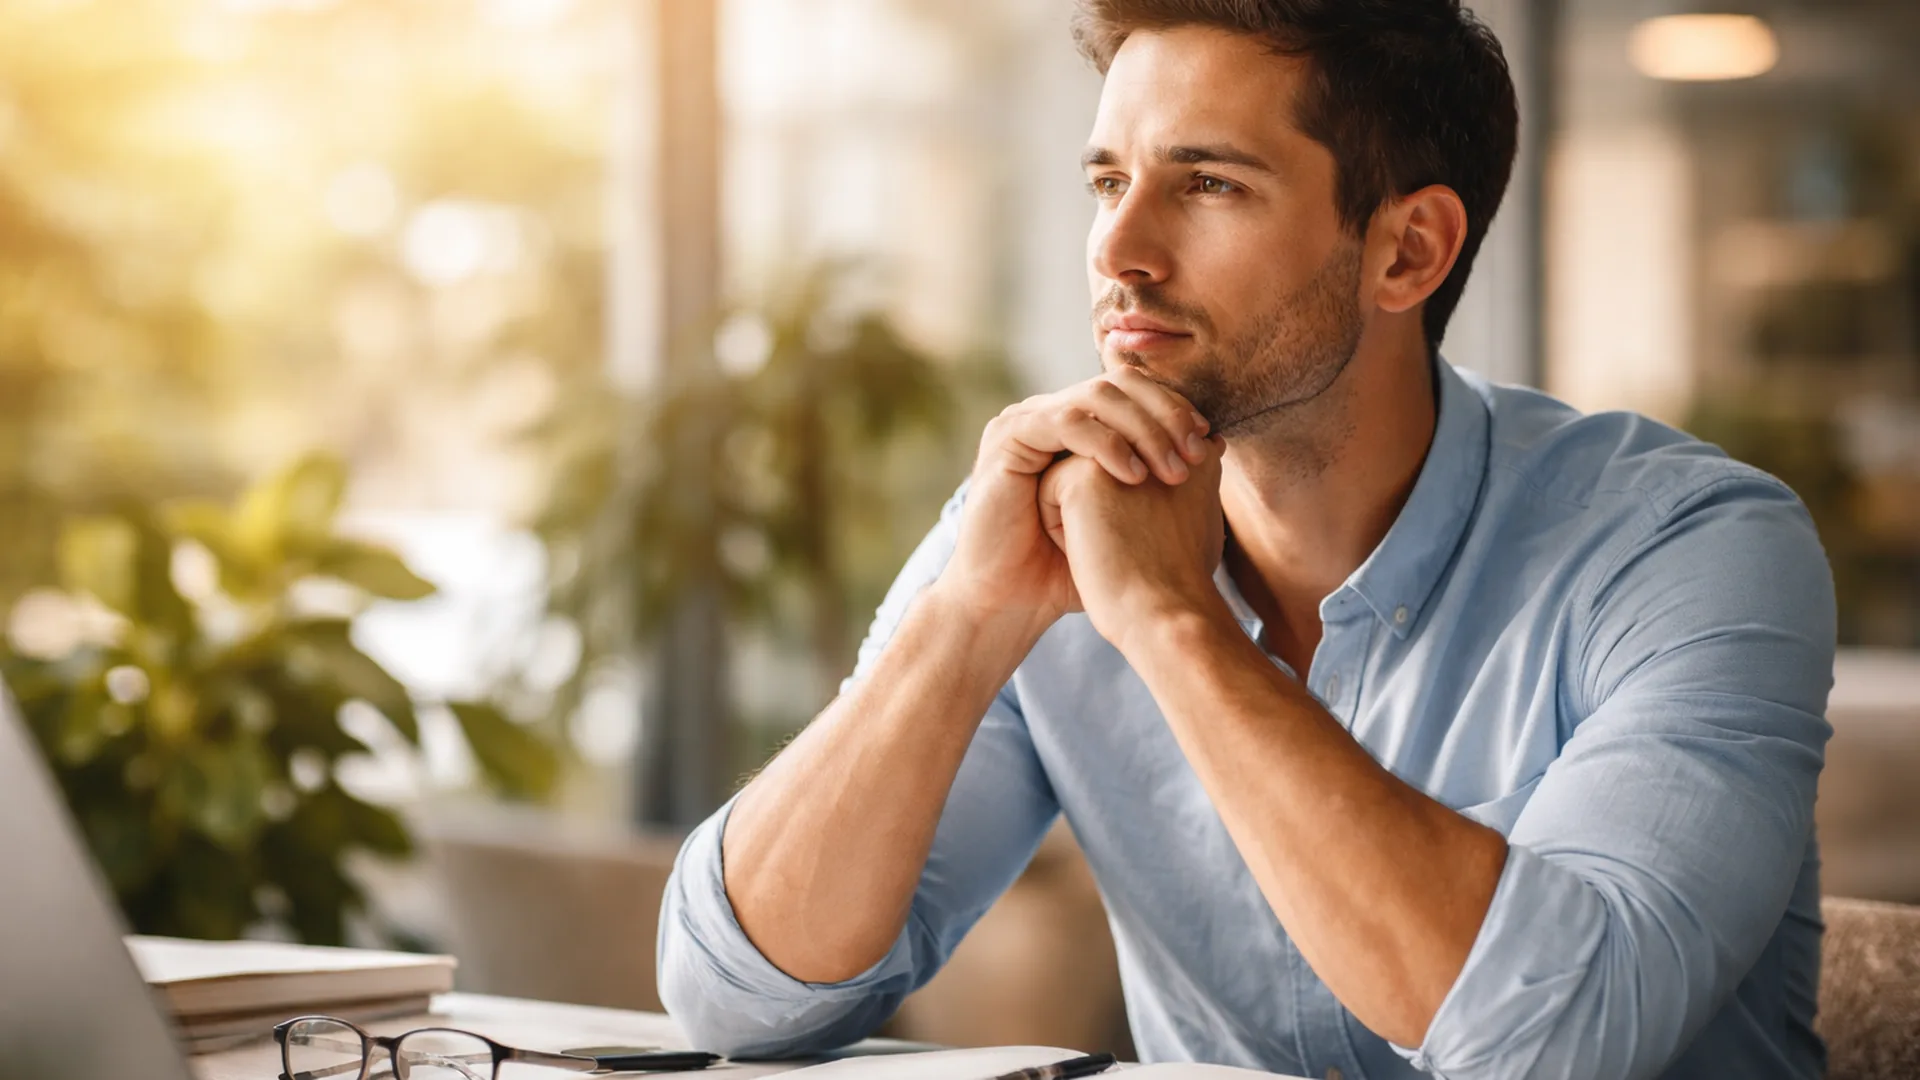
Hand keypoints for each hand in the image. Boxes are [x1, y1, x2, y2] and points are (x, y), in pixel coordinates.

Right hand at [932, 367, 1211, 630]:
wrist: (1014, 600)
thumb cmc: (1071, 566)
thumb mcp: (1127, 514)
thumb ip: (1163, 477)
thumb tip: (1220, 445)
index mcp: (1078, 423)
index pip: (1134, 391)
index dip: (1174, 409)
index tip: (1209, 445)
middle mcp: (1051, 413)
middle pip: (1120, 383)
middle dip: (1165, 413)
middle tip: (1197, 450)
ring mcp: (1026, 420)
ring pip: (1096, 395)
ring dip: (1144, 428)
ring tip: (1172, 471)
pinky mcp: (1008, 439)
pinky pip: (1066, 421)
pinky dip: (1106, 443)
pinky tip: (1134, 475)